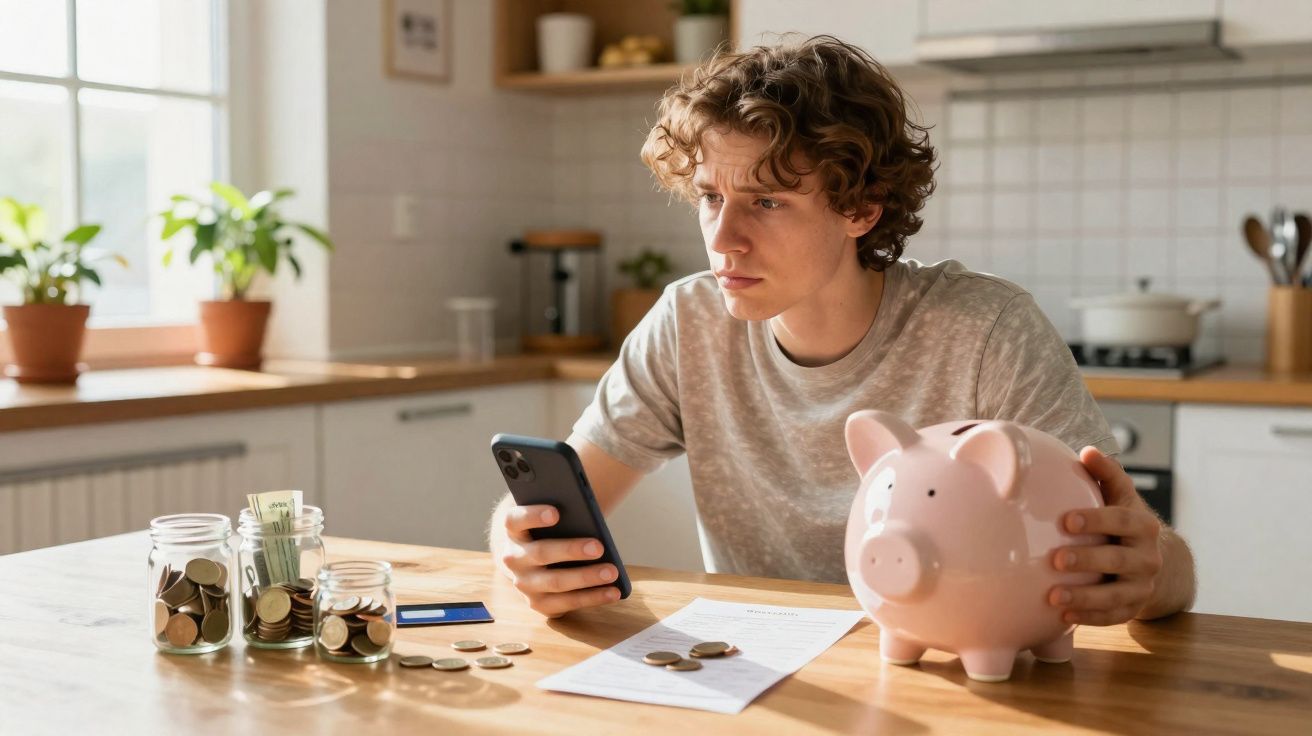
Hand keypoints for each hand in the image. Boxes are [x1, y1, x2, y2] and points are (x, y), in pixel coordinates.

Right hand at [495, 503, 621, 618]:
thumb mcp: (550, 518)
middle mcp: (513, 558)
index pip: (515, 519)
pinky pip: (566, 603)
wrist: (532, 560)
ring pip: (555, 582)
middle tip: (598, 547)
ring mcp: (524, 584)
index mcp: (514, 530)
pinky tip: (613, 592)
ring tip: (612, 572)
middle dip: (571, 550)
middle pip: (541, 553)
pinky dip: (592, 598)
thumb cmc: (550, 531)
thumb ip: (564, 511)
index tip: (556, 512)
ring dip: (586, 578)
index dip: (533, 515)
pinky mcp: (538, 604)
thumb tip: (590, 513)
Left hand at [1048, 446, 1164, 625]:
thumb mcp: (1120, 496)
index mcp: (1143, 525)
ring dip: (1084, 597)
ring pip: (1115, 595)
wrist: (1156, 561)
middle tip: (1056, 560)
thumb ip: (1106, 474)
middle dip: (1087, 560)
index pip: (1121, 520)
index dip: (1096, 520)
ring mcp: (1142, 585)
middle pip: (1118, 559)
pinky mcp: (1133, 608)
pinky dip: (1089, 618)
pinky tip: (1062, 616)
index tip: (1066, 521)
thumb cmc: (1124, 522)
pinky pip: (1112, 616)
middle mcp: (1148, 557)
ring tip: (1054, 597)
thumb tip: (1087, 452)